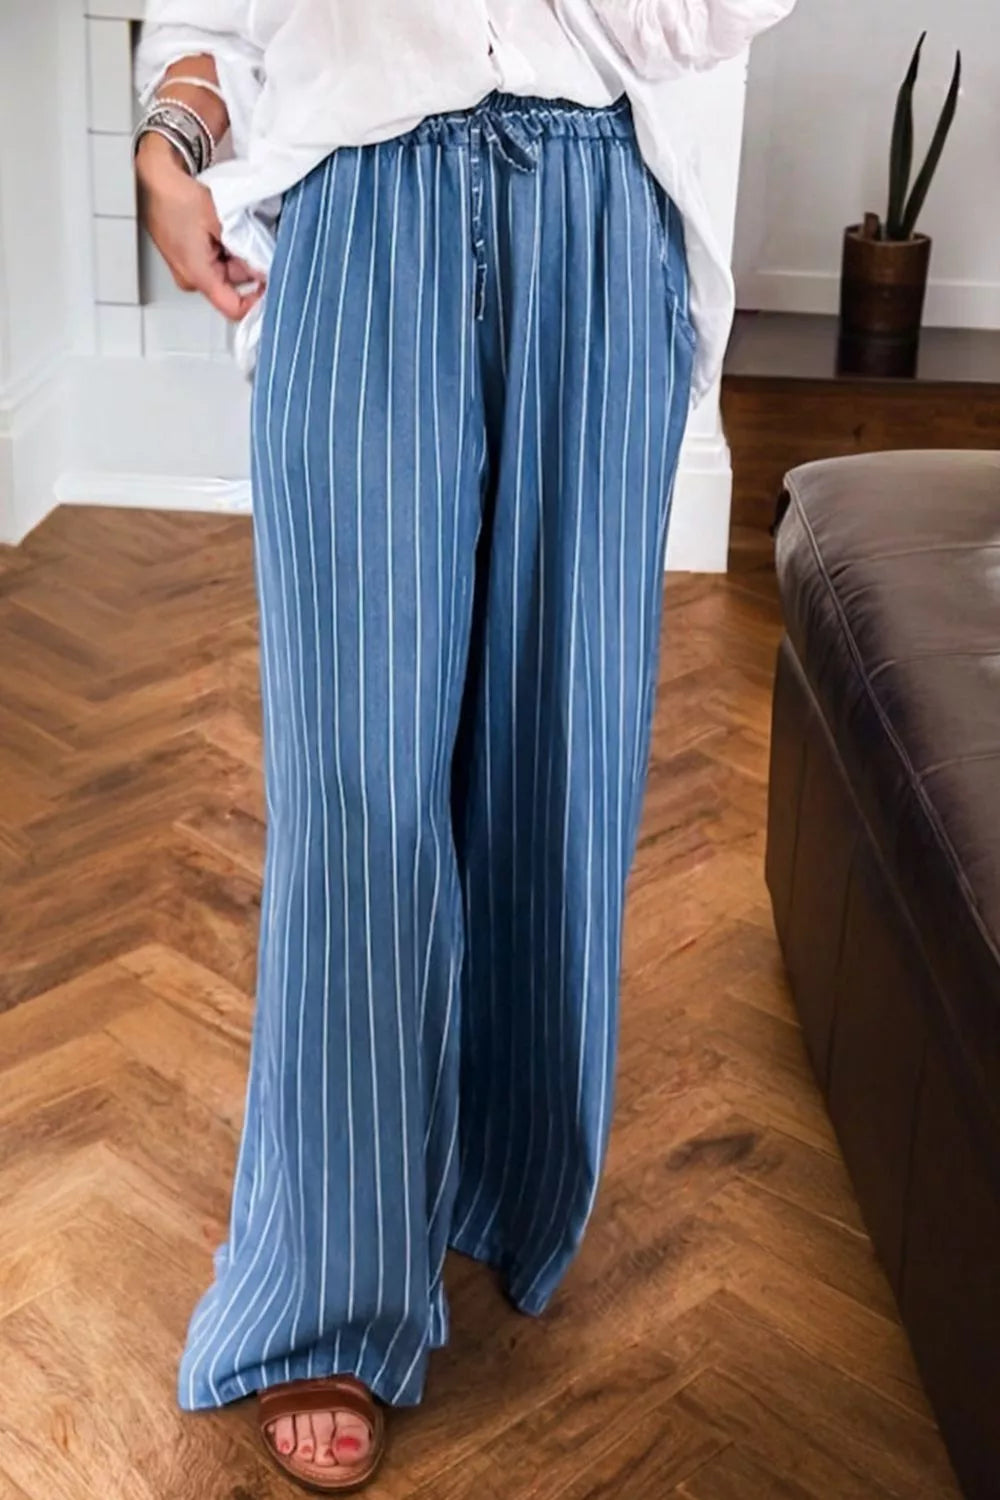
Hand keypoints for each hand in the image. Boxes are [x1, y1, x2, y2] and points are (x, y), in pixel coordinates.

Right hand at [136, 134, 264, 320]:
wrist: (153, 177)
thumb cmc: (176, 196)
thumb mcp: (221, 222)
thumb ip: (246, 251)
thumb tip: (265, 270)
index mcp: (197, 276)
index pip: (234, 308)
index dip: (257, 301)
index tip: (272, 284)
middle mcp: (191, 278)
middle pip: (233, 285)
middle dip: (249, 265)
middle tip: (257, 240)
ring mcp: (188, 267)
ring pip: (227, 270)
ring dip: (238, 252)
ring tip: (236, 227)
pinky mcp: (188, 255)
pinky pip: (215, 258)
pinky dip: (226, 246)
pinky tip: (226, 228)